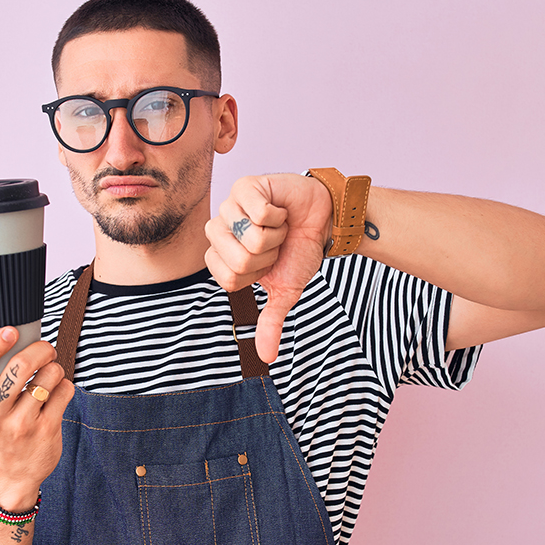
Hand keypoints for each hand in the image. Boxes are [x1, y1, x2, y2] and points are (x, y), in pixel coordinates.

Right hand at [0, 326, 72, 508]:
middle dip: (39, 349)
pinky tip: (56, 391)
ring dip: (54, 367)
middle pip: (19, 368)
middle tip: (45, 348)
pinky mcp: (46, 430)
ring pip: (48, 376)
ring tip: (49, 373)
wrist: (10, 473)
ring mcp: (21, 425)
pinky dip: (64, 384)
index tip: (10, 330)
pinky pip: (64, 390)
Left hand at [204, 174, 332, 362]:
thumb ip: (270, 322)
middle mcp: (219, 231)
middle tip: (276, 242)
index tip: (268, 263)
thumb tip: (266, 358)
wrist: (325, 221)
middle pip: (237, 260)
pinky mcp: (245, 186)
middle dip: (268, 255)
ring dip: (275, 235)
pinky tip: (280, 209)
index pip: (228, 279)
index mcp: (221, 257)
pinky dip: (278, 215)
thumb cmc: (300, 250)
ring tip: (279, 226)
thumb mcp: (285, 291)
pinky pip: (258, 213)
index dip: (256, 275)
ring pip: (250, 236)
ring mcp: (230, 207)